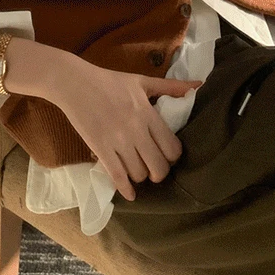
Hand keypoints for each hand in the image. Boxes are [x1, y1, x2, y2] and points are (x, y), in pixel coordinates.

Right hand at [45, 56, 202, 200]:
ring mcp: (117, 141)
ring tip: (138, 171)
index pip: (172, 148)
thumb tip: (200, 85)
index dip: (173, 157)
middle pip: (159, 166)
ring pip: (139, 174)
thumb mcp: (142, 81)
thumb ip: (171, 86)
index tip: (168, 155)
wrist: (74, 83)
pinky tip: (129, 193)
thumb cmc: (109, 81)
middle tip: (155, 169)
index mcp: (148, 113)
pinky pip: (117, 177)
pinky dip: (126, 189)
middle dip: (160, 172)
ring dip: (141, 177)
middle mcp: (136, 129)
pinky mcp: (100, 149)